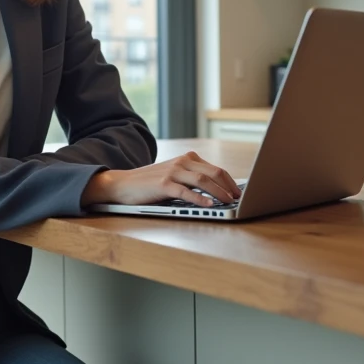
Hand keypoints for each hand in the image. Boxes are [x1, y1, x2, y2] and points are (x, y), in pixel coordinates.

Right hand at [81, 151, 240, 207]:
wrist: (123, 184)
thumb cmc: (151, 183)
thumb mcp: (175, 175)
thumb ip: (192, 178)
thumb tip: (218, 191)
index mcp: (187, 158)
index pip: (215, 169)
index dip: (230, 181)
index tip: (239, 192)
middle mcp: (182, 162)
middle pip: (213, 172)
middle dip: (229, 186)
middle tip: (239, 199)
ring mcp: (173, 172)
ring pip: (203, 180)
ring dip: (219, 192)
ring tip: (229, 202)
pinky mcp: (163, 184)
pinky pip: (186, 191)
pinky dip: (200, 198)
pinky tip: (209, 205)